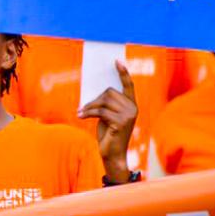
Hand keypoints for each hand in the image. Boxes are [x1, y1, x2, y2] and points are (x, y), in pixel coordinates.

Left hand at [79, 60, 137, 182]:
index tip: (117, 61)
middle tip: (85, 108)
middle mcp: (133, 108)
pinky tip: (81, 116)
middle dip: (95, 99)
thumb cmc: (109, 134)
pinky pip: (100, 111)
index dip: (123, 73)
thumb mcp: (108, 115)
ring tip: (82, 112)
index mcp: (131, 105)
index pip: (129, 86)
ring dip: (89, 106)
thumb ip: (106, 103)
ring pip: (103, 101)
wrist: (112, 154)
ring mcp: (128, 115)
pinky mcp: (121, 122)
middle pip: (109, 92)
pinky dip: (88, 112)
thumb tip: (97, 92)